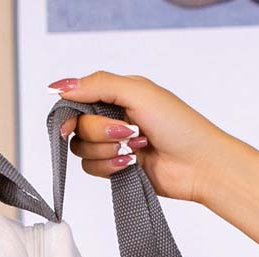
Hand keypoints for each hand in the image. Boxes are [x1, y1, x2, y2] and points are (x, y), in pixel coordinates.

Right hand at [50, 71, 232, 204]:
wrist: (199, 165)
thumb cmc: (178, 125)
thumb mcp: (138, 92)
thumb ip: (98, 85)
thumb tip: (60, 86)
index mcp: (118, 94)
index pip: (77, 99)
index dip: (69, 112)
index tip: (68, 125)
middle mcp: (113, 117)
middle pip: (78, 127)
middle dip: (100, 133)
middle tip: (127, 132)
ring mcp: (114, 144)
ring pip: (82, 150)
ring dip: (106, 151)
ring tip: (135, 149)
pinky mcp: (118, 167)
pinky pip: (93, 169)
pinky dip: (109, 167)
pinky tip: (131, 164)